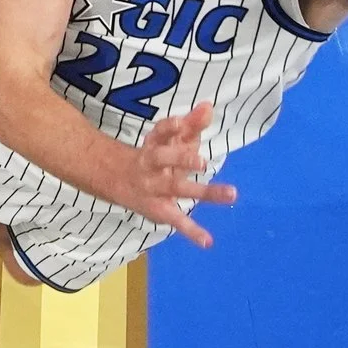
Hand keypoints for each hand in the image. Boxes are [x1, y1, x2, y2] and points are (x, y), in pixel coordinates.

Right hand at [115, 102, 236, 242]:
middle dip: (181, 159)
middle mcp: (151, 165)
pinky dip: (192, 232)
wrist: (115, 180)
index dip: (170, 128)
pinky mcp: (159, 210)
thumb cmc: (153, 156)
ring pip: (176, 188)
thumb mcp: (169, 140)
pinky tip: (208, 241)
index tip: (182, 122)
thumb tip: (209, 106)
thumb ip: (191, 125)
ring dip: (203, 191)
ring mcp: (154, 189)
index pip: (159, 133)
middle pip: (163, 159)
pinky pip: (176, 220)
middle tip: (201, 161)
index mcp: (153, 145)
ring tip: (231, 193)